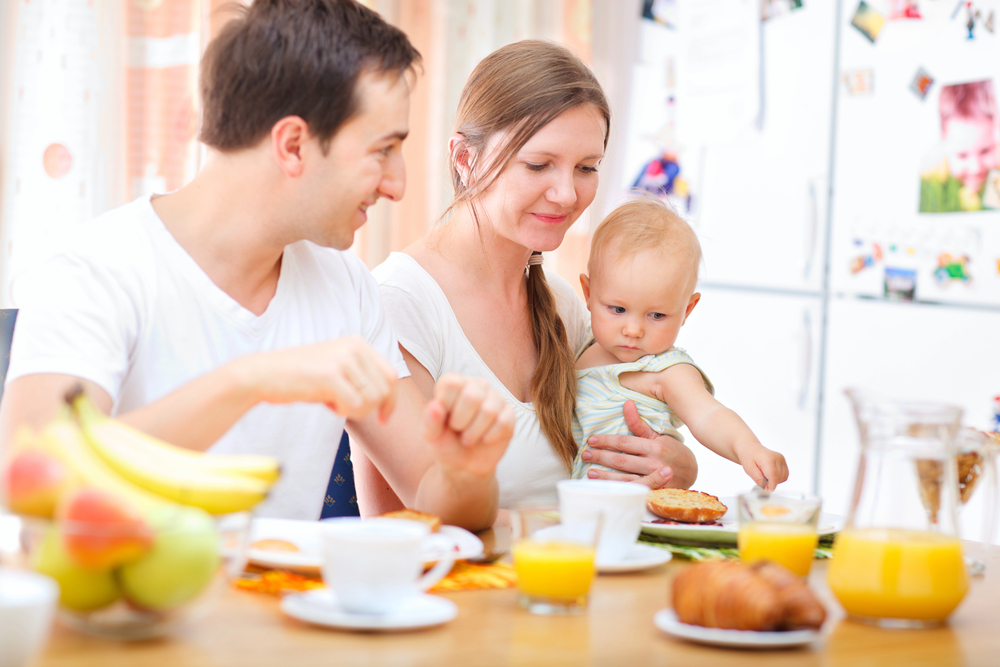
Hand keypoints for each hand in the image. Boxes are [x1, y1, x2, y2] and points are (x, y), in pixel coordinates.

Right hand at [249, 336, 398, 421]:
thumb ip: (362, 376)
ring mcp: (343, 360)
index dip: (391, 401)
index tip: (383, 418)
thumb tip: (389, 400)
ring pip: (372, 400)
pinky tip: (326, 404)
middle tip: (345, 408)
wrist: (263, 374)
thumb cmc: (300, 377)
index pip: (391, 375)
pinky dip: (342, 412)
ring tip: (333, 403)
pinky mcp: (331, 375)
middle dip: (369, 408)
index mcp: (358, 343)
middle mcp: (354, 347)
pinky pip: (354, 406)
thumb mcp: (337, 368)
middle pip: (385, 390)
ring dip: (355, 411)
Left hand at [422, 374, 513, 477]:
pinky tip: (484, 439)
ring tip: (468, 438)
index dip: (446, 406)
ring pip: (489, 411)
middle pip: (472, 396)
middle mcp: (476, 385)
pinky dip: (489, 438)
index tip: (444, 419)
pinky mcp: (509, 414)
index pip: (452, 383)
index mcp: (454, 383)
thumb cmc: (445, 444)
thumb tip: (435, 406)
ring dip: (474, 433)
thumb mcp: (431, 436)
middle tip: (457, 430)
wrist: (464, 464)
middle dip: (461, 422)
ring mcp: (495, 398)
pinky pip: (503, 423)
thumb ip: (430, 421)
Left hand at [582, 400, 697, 488]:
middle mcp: (654, 463)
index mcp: (654, 446)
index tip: (591, 440)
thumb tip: (627, 403)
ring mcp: (654, 480)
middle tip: (585, 454)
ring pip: (625, 478)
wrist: (693, 473)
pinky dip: (618, 489)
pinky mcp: (654, 492)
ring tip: (590, 472)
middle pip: (621, 460)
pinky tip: (606, 487)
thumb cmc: (673, 451)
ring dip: (606, 475)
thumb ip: (639, 423)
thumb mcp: (658, 435)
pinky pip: (633, 491)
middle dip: (601, 457)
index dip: (606, 441)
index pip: (624, 443)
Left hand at [737, 444, 788, 491]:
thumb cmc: (748, 457)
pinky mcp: (783, 461)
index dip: (770, 486)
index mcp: (768, 459)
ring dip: (774, 480)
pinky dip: (778, 478)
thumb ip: (759, 480)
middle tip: (761, 478)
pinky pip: (784, 475)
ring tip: (764, 474)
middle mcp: (777, 458)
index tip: (766, 491)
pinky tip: (769, 473)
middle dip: (770, 482)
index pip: (774, 477)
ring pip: (783, 478)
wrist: (751, 448)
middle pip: (778, 478)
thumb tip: (767, 490)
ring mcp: (782, 459)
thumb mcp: (749, 469)